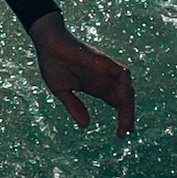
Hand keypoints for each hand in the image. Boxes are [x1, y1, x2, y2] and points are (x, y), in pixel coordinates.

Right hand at [28, 13, 134, 137]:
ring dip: (128, 106)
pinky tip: (123, 102)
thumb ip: (74, 106)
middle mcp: (104, 79)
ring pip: (126, 89)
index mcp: (96, 86)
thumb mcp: (62, 91)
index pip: (116, 104)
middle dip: (127, 116)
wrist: (48, 42)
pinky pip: (123, 74)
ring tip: (125, 124)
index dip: (122, 118)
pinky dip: (126, 88)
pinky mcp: (104, 61)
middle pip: (124, 99)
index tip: (122, 134)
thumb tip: (86, 125)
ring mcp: (106, 70)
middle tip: (126, 134)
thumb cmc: (53, 63)